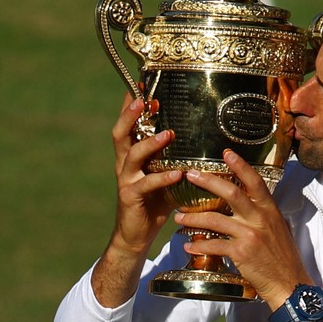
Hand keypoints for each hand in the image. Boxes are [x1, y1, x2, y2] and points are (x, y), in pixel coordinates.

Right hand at [92, 94, 182, 306]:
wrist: (137, 235)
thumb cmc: (155, 201)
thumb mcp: (164, 174)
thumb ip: (173, 157)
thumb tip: (201, 138)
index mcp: (132, 155)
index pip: (129, 125)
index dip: (131, 106)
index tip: (140, 85)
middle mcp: (125, 163)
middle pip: (121, 133)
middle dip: (130, 115)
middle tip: (143, 100)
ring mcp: (126, 180)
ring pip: (132, 155)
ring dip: (150, 143)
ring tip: (167, 134)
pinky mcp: (130, 197)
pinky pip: (146, 184)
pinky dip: (162, 178)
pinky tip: (177, 173)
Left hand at [174, 149, 311, 309]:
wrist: (290, 283)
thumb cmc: (283, 258)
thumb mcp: (278, 229)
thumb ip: (263, 215)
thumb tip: (250, 204)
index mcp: (270, 210)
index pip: (255, 182)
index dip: (240, 165)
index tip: (226, 153)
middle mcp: (260, 219)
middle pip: (231, 193)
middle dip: (208, 182)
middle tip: (190, 175)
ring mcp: (250, 235)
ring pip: (215, 219)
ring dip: (193, 218)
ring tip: (178, 217)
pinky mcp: (241, 252)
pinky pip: (214, 245)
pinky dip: (199, 245)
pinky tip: (188, 246)